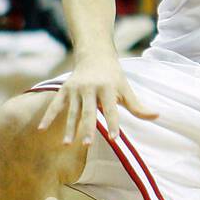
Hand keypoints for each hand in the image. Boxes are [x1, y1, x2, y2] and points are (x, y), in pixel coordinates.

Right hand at [36, 55, 158, 144]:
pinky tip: (42, 130)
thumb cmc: (114, 77)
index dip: (114, 123)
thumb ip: (138, 106)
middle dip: (87, 128)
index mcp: (107, 88)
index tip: (114, 138)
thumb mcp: (126, 89)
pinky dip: (48, 116)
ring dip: (69, 128)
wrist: (94, 55)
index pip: (112, 109)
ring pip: (72, 111)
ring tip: (68, 144)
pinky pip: (55, 105)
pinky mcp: (64, 89)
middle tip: (87, 144)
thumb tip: (158, 116)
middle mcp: (90, 88)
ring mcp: (75, 88)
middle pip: (89, 111)